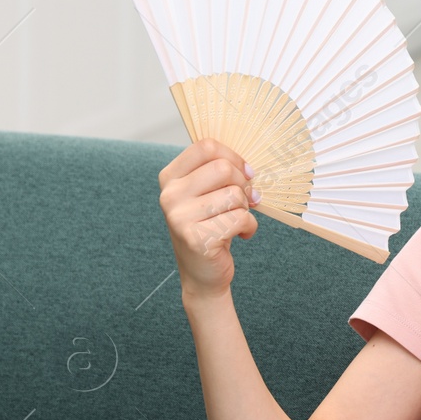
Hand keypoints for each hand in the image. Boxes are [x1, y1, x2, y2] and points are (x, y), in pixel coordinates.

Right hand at [158, 137, 258, 299]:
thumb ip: (219, 173)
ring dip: (245, 208)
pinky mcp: (196, 238)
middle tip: (242, 201)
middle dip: (243, 185)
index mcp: (170, 177)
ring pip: (234, 194)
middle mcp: (169, 195)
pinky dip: (250, 227)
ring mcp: (180, 217)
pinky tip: (240, 235)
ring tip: (236, 220)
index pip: (206, 146)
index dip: (233, 157)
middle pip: (223, 168)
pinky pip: (241, 218)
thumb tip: (250, 166)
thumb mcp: (207, 194)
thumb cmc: (210, 226)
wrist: (202, 273)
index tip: (245, 173)